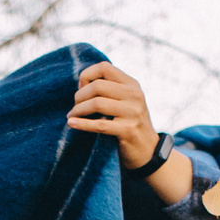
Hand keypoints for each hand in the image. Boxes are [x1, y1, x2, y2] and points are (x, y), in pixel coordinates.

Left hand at [69, 63, 193, 205]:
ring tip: (72, 116)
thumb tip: (81, 83)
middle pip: (97, 85)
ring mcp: (133, 112)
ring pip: (96, 103)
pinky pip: (99, 125)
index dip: (87, 76)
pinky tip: (72, 124)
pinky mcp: (128, 130)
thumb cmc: (129, 125)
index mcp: (132, 84)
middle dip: (79, 96)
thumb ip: (110, 90)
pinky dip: (82, 124)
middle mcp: (134, 95)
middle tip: (74, 108)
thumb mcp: (125, 102)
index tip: (80, 90)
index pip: (104, 67)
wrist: (147, 152)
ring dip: (78, 110)